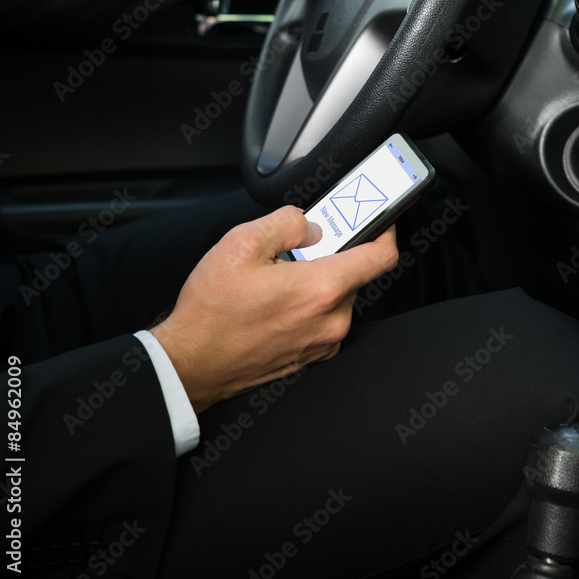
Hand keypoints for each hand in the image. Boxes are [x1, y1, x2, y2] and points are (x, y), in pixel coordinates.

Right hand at [150, 206, 397, 413]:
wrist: (192, 364)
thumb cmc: (212, 310)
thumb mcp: (240, 244)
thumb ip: (286, 223)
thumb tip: (310, 225)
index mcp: (322, 290)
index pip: (381, 256)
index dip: (385, 228)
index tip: (380, 215)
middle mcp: (331, 321)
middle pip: (354, 273)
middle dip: (331, 254)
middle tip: (297, 248)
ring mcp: (323, 343)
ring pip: (337, 296)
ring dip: (316, 280)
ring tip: (276, 278)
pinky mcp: (311, 356)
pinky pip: (323, 318)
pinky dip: (308, 304)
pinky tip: (274, 301)